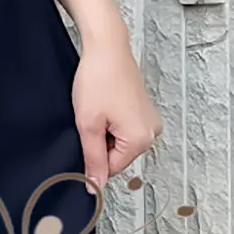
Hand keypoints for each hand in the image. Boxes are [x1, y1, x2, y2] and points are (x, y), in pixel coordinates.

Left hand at [72, 30, 162, 189]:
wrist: (107, 48)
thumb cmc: (98, 79)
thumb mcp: (89, 124)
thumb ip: (93, 158)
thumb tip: (95, 185)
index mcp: (140, 139)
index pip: (112, 169)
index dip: (92, 159)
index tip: (82, 142)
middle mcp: (152, 133)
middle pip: (117, 157)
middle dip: (100, 145)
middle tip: (90, 120)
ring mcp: (150, 122)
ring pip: (120, 144)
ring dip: (105, 134)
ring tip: (98, 111)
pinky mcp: (145, 112)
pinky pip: (125, 130)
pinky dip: (112, 124)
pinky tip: (105, 107)